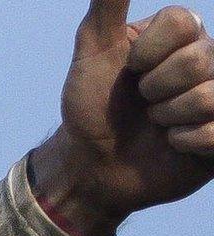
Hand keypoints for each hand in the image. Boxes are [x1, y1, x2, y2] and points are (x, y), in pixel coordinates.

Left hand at [32, 0, 213, 235]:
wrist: (90, 163)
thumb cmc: (92, 105)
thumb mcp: (93, 49)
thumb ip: (109, 4)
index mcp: (184, 36)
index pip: (186, 21)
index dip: (148, 52)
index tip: (130, 69)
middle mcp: (209, 62)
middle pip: (199, 60)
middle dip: (155, 88)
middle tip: (142, 102)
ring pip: (208, 97)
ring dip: (167, 116)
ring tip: (155, 123)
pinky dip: (182, 142)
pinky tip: (171, 144)